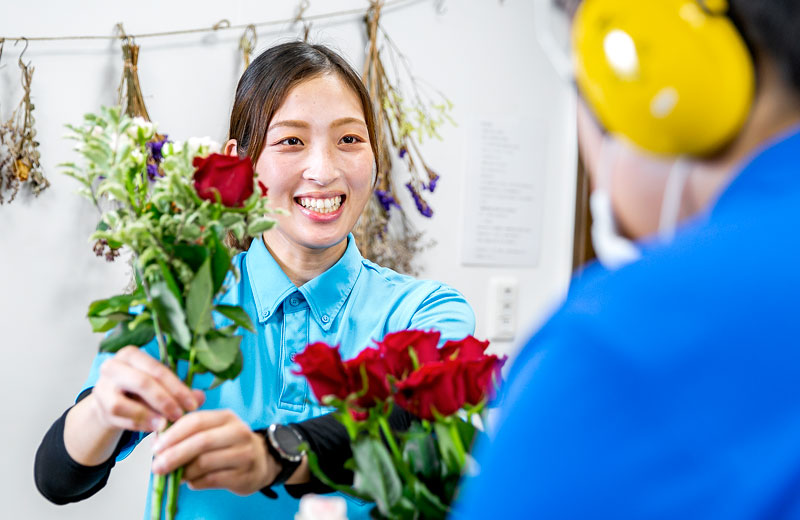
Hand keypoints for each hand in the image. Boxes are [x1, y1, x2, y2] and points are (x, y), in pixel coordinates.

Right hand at [90, 346, 203, 432]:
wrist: (111, 403)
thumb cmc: (140, 392)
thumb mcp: (160, 387)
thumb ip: (179, 391)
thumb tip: (201, 397)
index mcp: (131, 354)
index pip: (158, 369)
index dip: (178, 388)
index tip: (193, 404)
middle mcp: (113, 365)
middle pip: (142, 383)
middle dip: (165, 401)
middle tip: (180, 416)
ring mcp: (102, 386)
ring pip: (123, 403)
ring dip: (147, 416)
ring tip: (165, 425)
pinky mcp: (98, 406)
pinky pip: (118, 417)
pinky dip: (137, 423)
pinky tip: (152, 428)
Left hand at [151, 409, 278, 495]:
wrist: (261, 461)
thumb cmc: (228, 444)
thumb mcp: (213, 430)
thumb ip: (187, 430)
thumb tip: (157, 441)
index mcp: (226, 417)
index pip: (196, 420)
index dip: (173, 434)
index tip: (156, 447)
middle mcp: (238, 432)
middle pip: (200, 442)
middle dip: (174, 455)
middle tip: (157, 466)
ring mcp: (244, 454)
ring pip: (205, 463)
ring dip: (183, 471)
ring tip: (173, 476)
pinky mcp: (244, 475)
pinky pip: (212, 480)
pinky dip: (196, 482)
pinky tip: (190, 482)